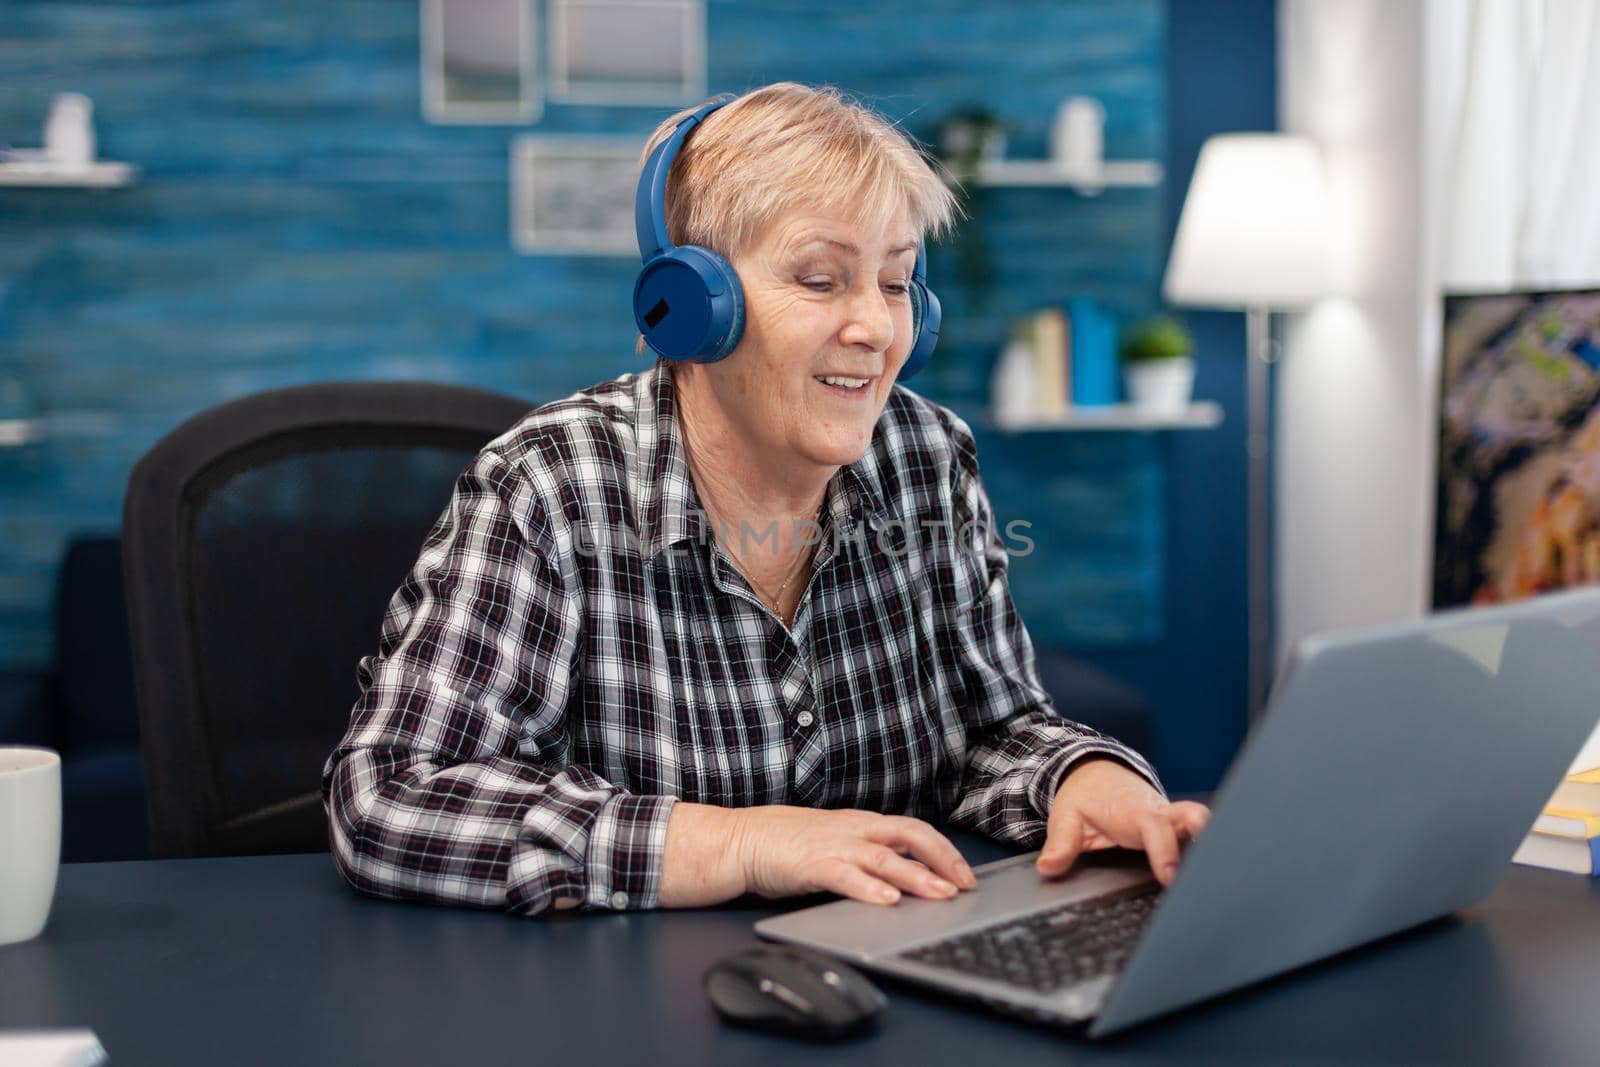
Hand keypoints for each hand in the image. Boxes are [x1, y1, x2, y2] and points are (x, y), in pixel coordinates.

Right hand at [731, 805, 977, 905]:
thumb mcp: (834, 844)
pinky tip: (887, 901)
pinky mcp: (812, 864)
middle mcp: (853, 831)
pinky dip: (868, 889)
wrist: (741, 840)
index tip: (964, 872)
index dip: (942, 849)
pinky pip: (845, 876)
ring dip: (916, 877)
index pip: (912, 829)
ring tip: (940, 894)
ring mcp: (833, 846)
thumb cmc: (786, 845)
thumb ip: (864, 855)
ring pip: (884, 858)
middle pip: (909, 836)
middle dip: (942, 859)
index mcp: (860, 824)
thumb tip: (900, 876)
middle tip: (964, 884)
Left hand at [1036, 758, 1209, 886]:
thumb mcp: (1065, 816)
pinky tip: (1205, 883)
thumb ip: (1060, 843)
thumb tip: (1049, 867)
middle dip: (1207, 838)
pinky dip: (1203, 855)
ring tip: (1211, 886)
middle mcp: (1160, 812)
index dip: (1165, 850)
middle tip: (1209, 875)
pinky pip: (1198, 840)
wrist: (1097, 773)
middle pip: (1195, 817)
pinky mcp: (1178, 830)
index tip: (1169, 876)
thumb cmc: (1085, 795)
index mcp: (1133, 809)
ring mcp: (1173, 821)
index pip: (1155, 826)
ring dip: (1210, 849)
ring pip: (1204, 828)